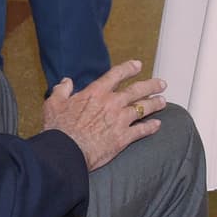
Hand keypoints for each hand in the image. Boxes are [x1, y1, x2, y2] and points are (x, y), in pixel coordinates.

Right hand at [41, 60, 164, 169]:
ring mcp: (120, 120)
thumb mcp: (54, 104)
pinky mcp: (123, 137)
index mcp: (95, 93)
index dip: (128, 68)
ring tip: (163, 101)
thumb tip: (66, 82)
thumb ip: (61, 90)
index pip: (116, 75)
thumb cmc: (59, 128)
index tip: (138, 65)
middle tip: (161, 83)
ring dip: (155, 104)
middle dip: (151, 85)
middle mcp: (111, 103)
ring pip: (143, 108)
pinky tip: (157, 125)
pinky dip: (151, 127)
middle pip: (136, 90)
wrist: (66, 151)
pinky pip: (142, 130)